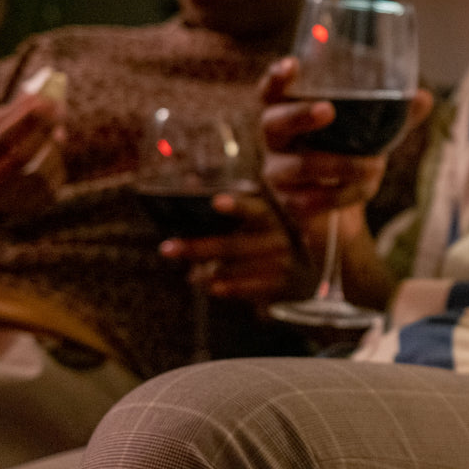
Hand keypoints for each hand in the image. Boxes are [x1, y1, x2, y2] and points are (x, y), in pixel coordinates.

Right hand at [0, 93, 66, 222]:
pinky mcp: (34, 206)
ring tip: (54, 129)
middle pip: (22, 157)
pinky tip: (49, 151)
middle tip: (59, 107)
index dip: (23, 121)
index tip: (43, 100)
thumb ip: (8, 113)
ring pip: (44, 167)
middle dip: (43, 129)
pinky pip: (56, 177)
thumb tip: (38, 95)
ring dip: (53, 143)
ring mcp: (10, 201)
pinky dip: (57, 158)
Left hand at [160, 190, 312, 305]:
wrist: (301, 276)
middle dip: (198, 247)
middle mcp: (277, 239)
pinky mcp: (277, 286)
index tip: (216, 202)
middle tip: (167, 248)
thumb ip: (228, 205)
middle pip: (234, 245)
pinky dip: (228, 288)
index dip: (237, 206)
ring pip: (236, 268)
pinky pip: (247, 289)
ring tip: (189, 274)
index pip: (255, 210)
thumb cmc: (266, 242)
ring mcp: (279, 264)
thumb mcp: (256, 221)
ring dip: (207, 272)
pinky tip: (211, 287)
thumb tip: (190, 180)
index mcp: (270, 218)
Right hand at [257, 57, 433, 226]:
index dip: (278, 77)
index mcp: (289, 112)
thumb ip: (394, 114)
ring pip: (299, 166)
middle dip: (300, 115)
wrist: (341, 208)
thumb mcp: (371, 130)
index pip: (273, 90)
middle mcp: (276, 140)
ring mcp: (278, 173)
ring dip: (341, 164)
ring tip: (376, 164)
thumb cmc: (350, 153)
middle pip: (273, 123)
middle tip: (328, 110)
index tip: (292, 64)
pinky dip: (347, 193)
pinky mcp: (291, 203)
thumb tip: (424, 98)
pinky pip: (315, 199)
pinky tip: (367, 187)